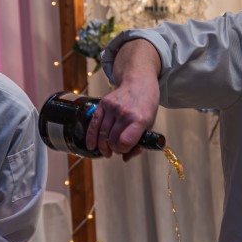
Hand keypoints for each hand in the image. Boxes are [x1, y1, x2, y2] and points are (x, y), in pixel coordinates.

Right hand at [86, 40, 161, 158]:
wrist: (139, 83)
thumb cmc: (146, 106)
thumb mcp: (149, 125)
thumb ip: (139, 143)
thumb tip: (126, 158)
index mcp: (140, 120)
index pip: (125, 142)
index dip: (123, 150)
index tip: (125, 150)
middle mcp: (125, 113)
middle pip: (112, 140)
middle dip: (113, 149)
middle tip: (115, 150)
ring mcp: (113, 108)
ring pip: (102, 134)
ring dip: (103, 146)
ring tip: (106, 151)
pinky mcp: (103, 104)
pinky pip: (94, 124)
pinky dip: (91, 137)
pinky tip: (91, 145)